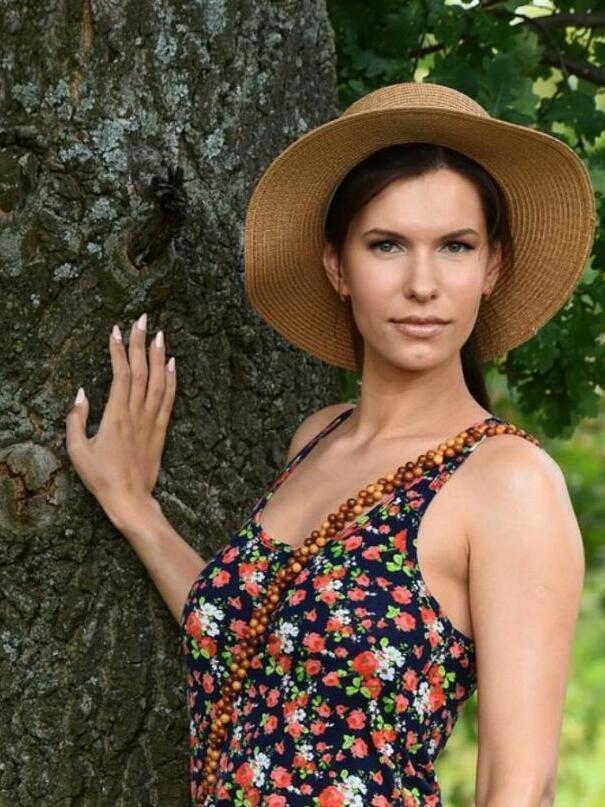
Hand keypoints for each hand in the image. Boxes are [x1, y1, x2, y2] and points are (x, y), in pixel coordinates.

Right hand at [65, 313, 176, 518]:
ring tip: (160, 334)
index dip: (118, 350)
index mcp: (115, 416)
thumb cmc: (101, 477)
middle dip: (141, 342)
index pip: (119, 375)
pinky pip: (169, 399)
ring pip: (158, 382)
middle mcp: (136, 414)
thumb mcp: (78, 450)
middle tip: (142, 319)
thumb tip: (81, 393)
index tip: (116, 330)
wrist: (130, 499)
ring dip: (159, 356)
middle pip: (141, 371)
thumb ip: (76, 420)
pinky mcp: (161, 430)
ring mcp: (152, 421)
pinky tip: (172, 364)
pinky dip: (171, 380)